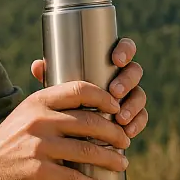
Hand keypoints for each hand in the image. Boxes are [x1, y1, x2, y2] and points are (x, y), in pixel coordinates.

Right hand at [0, 80, 131, 179]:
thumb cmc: (9, 141)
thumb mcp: (26, 114)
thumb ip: (51, 107)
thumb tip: (87, 103)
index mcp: (39, 101)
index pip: (79, 89)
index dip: (103, 97)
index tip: (117, 107)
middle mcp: (40, 119)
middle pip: (89, 121)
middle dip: (114, 132)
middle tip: (125, 140)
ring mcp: (39, 145)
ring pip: (86, 150)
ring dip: (110, 158)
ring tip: (121, 164)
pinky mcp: (38, 170)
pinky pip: (73, 177)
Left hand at [31, 37, 147, 139]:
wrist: (71, 127)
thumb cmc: (64, 98)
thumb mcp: (57, 86)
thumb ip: (51, 75)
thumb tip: (38, 65)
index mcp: (108, 62)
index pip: (124, 48)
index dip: (125, 50)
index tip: (116, 59)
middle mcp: (122, 76)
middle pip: (134, 71)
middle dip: (128, 80)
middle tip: (115, 91)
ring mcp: (130, 96)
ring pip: (139, 95)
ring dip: (133, 105)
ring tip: (120, 117)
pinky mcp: (133, 116)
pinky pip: (141, 118)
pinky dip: (137, 124)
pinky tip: (128, 131)